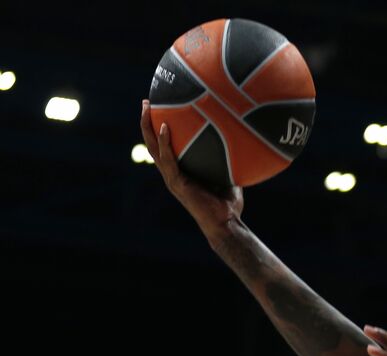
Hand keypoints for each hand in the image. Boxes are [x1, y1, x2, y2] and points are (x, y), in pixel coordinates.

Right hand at [139, 100, 243, 235]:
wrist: (226, 223)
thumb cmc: (229, 204)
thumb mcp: (227, 175)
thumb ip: (226, 159)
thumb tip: (241, 139)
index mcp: (179, 172)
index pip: (163, 147)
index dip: (158, 129)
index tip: (158, 108)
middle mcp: (171, 173)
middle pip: (152, 143)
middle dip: (146, 122)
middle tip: (146, 102)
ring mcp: (172, 178)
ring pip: (153, 148)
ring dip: (148, 127)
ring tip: (147, 107)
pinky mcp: (177, 183)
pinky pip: (168, 158)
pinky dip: (165, 142)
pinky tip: (165, 126)